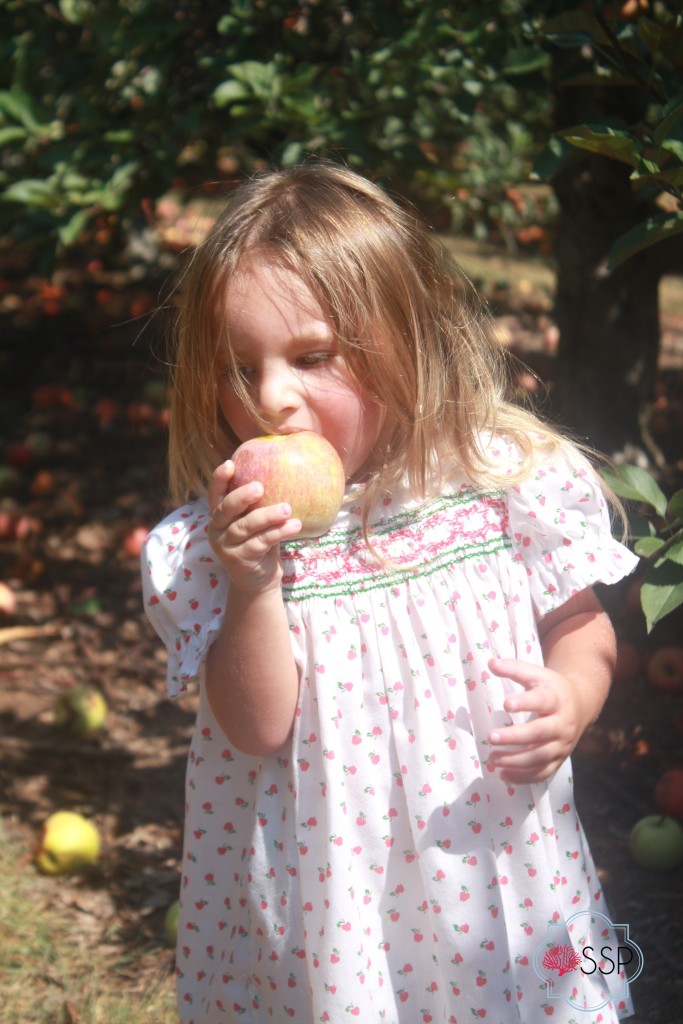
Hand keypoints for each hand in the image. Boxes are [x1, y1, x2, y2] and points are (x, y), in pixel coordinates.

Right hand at [207, 460, 301, 594]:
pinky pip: (260, 542)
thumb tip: (285, 474)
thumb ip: (259, 505)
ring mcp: (226, 546)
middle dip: (241, 496)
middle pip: (225, 509)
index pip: (215, 494)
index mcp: (219, 515)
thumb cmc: (260, 542)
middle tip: (259, 487)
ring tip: (287, 509)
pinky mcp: (239, 560)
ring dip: (267, 516)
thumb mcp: (256, 522)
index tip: (230, 463)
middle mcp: (217, 529)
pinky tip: (294, 526)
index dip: (219, 479)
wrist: (258, 581)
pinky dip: (278, 533)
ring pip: (245, 527)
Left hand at [486, 657, 585, 783]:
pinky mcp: (559, 760)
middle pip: (540, 733)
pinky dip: (524, 778)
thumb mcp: (537, 675)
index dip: (525, 702)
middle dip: (515, 737)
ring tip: (492, 758)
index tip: (506, 703)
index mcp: (557, 699)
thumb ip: (515, 669)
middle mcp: (562, 724)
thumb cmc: (551, 688)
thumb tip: (491, 663)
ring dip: (515, 761)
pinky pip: (543, 773)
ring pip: (540, 757)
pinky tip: (503, 775)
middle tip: (490, 737)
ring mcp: (562, 745)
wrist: (580, 705)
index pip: (542, 700)